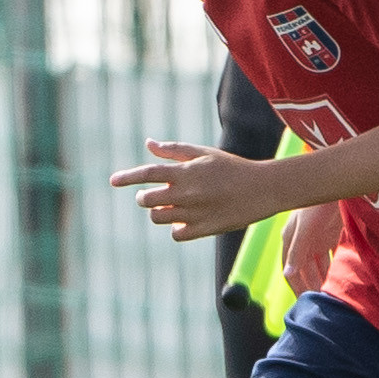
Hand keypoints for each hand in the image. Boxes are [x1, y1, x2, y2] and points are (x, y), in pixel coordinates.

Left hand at [110, 139, 287, 241]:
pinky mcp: (204, 229)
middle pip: (147, 200)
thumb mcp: (204, 154)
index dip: (127, 177)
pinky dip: (178, 228)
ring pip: (159, 217)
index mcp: (185, 171)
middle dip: (146, 198)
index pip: (147, 173)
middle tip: (155, 196)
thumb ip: (174, 150)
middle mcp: (186, 192)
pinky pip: (176, 233)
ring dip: (162, 212)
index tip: (113, 181)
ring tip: (176, 207)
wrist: (264, 188)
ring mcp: (194, 212)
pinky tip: (189, 219)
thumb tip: (148, 144)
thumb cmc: (233, 167)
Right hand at [280, 197, 343, 296]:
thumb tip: (287, 274)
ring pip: (318, 266)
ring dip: (322, 279)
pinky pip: (330, 257)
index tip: (305, 302)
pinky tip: (339, 279)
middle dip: (311, 286)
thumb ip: (297, 251)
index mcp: (290, 240)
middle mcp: (301, 242)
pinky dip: (333, 268)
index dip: (297, 286)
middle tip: (320, 303)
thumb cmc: (318, 203)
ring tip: (330, 296)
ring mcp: (316, 239)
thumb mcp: (306, 228)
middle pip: (304, 270)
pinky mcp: (330, 235)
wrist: (338, 184)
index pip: (290, 270)